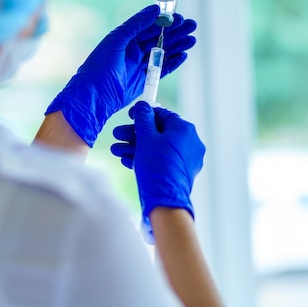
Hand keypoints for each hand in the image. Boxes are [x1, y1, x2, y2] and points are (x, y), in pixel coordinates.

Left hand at [46, 4, 196, 146]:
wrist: (94, 98)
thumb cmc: (99, 68)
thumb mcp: (117, 41)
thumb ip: (136, 24)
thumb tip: (155, 9)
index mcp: (124, 39)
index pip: (148, 26)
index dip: (165, 21)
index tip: (180, 17)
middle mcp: (131, 51)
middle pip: (158, 38)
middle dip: (176, 32)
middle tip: (192, 26)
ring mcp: (138, 66)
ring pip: (162, 53)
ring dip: (177, 46)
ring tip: (192, 40)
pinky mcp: (143, 81)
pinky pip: (161, 69)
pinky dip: (172, 62)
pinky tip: (183, 55)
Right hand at [111, 101, 204, 242]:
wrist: (165, 200)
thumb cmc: (157, 166)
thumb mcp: (145, 138)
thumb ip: (143, 118)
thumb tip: (142, 106)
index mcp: (185, 129)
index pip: (163, 114)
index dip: (143, 114)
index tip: (130, 116)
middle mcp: (190, 142)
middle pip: (158, 132)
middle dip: (135, 134)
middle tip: (118, 135)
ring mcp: (187, 158)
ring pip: (158, 147)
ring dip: (136, 147)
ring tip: (117, 151)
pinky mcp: (181, 172)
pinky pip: (162, 159)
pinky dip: (146, 158)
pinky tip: (127, 161)